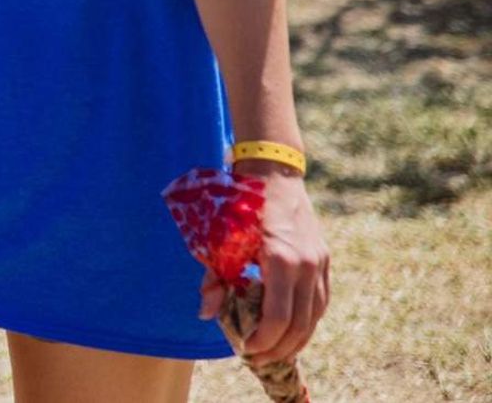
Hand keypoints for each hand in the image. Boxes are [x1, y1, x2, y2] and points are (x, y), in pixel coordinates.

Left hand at [200, 167, 329, 363]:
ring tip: (274, 351)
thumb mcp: (220, 239)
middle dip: (279, 347)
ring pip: (315, 317)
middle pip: (300, 324)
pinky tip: (291, 330)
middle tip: (258, 358)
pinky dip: (307, 321)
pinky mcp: (325, 260)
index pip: (278, 316)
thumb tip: (206, 314)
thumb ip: (215, 278)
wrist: (273, 172)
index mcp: (281, 258)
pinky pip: (320, 302)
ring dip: (296, 339)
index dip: (263, 339)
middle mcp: (307, 264)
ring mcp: (321, 263)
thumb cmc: (240, 204)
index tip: (245, 349)